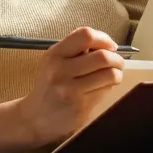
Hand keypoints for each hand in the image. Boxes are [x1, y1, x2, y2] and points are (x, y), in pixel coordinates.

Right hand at [0, 28, 123, 152]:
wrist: (35, 117)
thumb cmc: (50, 86)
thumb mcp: (55, 61)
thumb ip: (76, 50)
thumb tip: (106, 44)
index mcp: (55, 54)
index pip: (85, 35)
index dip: (104, 38)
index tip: (110, 46)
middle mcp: (60, 70)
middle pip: (102, 56)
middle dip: (116, 58)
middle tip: (117, 62)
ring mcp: (70, 89)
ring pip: (109, 74)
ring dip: (117, 73)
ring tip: (114, 74)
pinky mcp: (80, 106)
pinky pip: (106, 90)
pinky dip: (110, 86)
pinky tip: (103, 87)